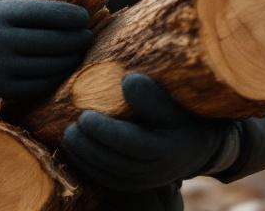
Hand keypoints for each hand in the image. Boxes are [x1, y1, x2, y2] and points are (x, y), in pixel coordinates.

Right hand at [0, 0, 93, 101]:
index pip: (43, 14)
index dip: (68, 16)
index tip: (83, 16)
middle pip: (51, 41)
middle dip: (75, 38)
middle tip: (87, 35)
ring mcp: (0, 68)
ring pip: (48, 65)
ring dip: (69, 59)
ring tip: (78, 51)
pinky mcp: (1, 89)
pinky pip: (38, 85)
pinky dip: (55, 77)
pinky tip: (62, 68)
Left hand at [60, 73, 235, 191]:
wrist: (196, 146)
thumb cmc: (180, 117)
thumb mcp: (172, 104)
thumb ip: (151, 95)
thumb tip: (126, 81)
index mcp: (166, 149)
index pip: (130, 143)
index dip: (104, 131)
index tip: (84, 116)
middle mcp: (155, 171)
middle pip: (115, 161)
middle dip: (88, 146)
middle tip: (70, 128)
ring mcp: (145, 181)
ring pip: (109, 173)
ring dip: (85, 157)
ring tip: (68, 137)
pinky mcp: (135, 184)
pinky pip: (108, 180)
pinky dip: (89, 167)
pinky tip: (76, 151)